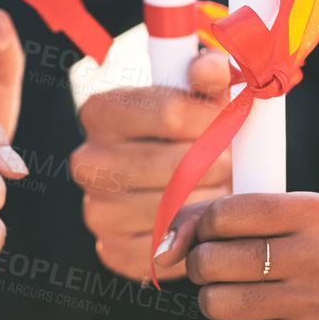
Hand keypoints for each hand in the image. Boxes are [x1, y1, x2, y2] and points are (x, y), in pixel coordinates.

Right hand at [70, 51, 231, 280]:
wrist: (176, 186)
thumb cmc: (189, 132)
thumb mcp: (199, 95)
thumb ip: (209, 75)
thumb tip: (211, 69)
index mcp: (101, 111)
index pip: (170, 112)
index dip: (213, 119)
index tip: (230, 121)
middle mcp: (87, 161)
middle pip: (173, 165)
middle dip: (215, 164)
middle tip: (231, 162)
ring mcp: (96, 209)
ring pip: (172, 209)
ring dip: (211, 201)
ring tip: (222, 189)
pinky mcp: (113, 250)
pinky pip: (165, 249)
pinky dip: (195, 237)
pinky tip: (205, 219)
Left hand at [156, 192, 318, 319]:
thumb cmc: (304, 257)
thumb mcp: (276, 222)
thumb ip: (212, 219)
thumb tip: (161, 252)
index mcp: (316, 211)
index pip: (226, 213)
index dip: (200, 226)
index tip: (206, 236)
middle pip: (213, 258)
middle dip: (200, 265)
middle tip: (215, 268)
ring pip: (217, 300)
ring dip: (211, 299)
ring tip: (232, 294)